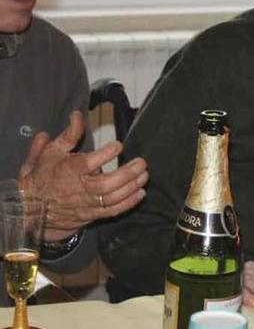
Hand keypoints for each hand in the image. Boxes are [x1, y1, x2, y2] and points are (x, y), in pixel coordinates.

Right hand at [18, 111, 148, 240]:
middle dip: (127, 174)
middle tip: (141, 163)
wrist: (31, 208)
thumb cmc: (43, 176)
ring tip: (144, 175)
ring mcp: (85, 204)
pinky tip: (140, 193)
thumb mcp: (51, 152)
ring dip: (131, 187)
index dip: (104, 155)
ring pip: (111, 198)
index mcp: (67, 172)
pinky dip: (128, 203)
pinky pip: (112, 211)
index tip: (118, 145)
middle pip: (105, 184)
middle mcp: (77, 189)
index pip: (87, 163)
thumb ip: (68, 135)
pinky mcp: (91, 214)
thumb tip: (77, 115)